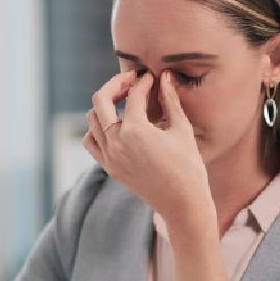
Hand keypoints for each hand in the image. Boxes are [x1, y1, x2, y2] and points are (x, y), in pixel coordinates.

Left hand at [83, 70, 211, 224]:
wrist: (182, 203)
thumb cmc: (188, 166)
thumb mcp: (181, 129)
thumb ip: (170, 100)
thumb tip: (166, 76)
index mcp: (135, 131)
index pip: (133, 94)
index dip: (144, 81)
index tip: (151, 77)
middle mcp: (116, 142)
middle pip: (101, 99)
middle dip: (116, 84)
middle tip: (131, 81)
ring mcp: (109, 156)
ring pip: (92, 119)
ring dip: (105, 106)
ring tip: (124, 102)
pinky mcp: (109, 167)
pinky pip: (91, 141)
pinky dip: (97, 129)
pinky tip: (115, 125)